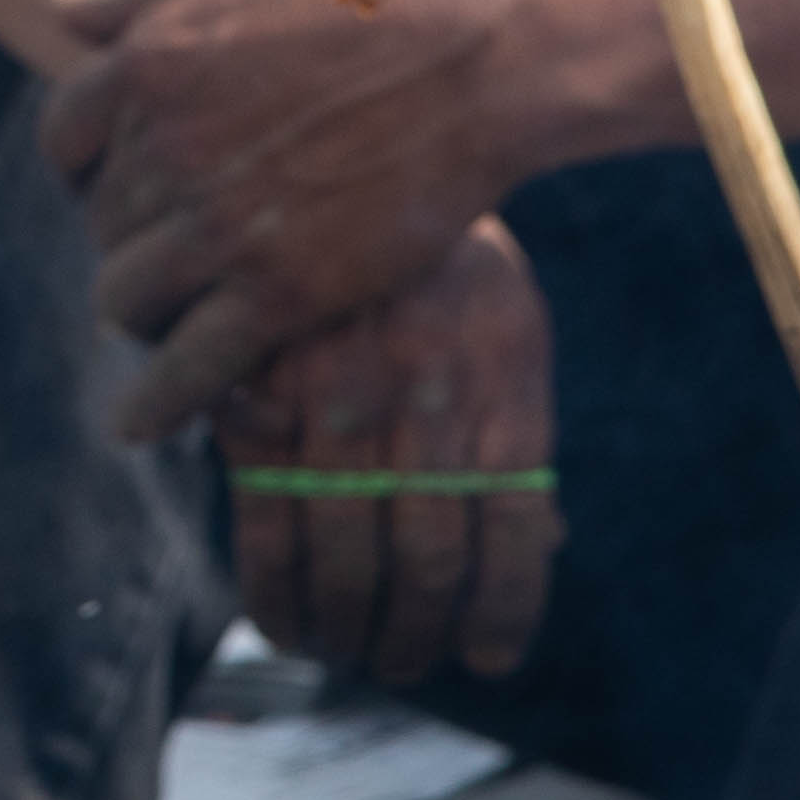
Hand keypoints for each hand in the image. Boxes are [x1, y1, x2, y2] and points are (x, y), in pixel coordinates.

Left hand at [38, 0, 549, 440]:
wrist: (478, 46)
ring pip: (127, 298)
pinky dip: (153, 404)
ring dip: (145, 313)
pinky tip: (136, 426)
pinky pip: (186, 366)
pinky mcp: (278, 289)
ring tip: (178, 320)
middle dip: (133, 241)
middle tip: (180, 256)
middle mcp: (164, 147)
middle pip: (102, 225)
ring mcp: (218, 223)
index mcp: (144, 66)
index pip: (66, 142)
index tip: (122, 188)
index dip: (89, 172)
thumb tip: (50, 1)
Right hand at [217, 218, 557, 687]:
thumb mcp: (503, 323)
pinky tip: (288, 627)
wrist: (329, 135)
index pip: (515, 534)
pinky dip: (275, 596)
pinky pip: (264, 529)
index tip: (485, 659)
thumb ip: (512, 429)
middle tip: (406, 664)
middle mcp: (423, 399)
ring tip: (352, 654)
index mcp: (501, 382)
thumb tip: (546, 542)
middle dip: (418, 637)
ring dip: (350, 632)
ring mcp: (335, 401)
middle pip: (429, 563)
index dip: (503, 614)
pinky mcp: (254, 397)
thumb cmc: (433, 251)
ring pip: (345, 560)